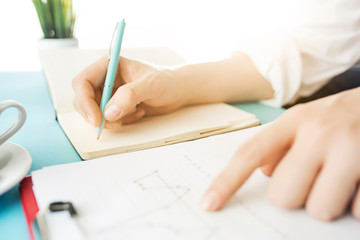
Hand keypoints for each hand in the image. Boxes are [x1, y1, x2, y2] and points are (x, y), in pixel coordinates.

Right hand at [72, 56, 184, 128]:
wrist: (178, 91)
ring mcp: (109, 93)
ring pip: (93, 111)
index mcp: (109, 65)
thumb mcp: (151, 85)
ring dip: (109, 119)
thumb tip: (109, 112)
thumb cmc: (166, 81)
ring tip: (132, 114)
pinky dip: (119, 121)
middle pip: (83, 98)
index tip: (96, 119)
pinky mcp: (115, 105)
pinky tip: (137, 114)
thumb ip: (129, 96)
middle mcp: (106, 78)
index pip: (83, 81)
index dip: (84, 101)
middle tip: (113, 124)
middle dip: (94, 114)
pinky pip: (107, 118)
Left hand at [201, 87, 359, 220]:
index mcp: (295, 121)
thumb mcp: (307, 120)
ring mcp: (352, 151)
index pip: (251, 154)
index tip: (209, 204)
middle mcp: (321, 133)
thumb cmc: (342, 117)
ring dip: (328, 202)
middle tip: (315, 178)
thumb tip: (265, 172)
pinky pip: (357, 212)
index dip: (227, 182)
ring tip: (342, 179)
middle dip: (297, 195)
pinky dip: (358, 205)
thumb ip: (281, 145)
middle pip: (283, 196)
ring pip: (319, 209)